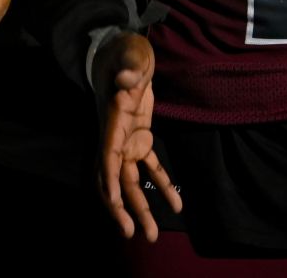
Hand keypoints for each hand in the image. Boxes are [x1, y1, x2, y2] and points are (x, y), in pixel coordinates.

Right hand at [91, 32, 180, 240]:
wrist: (126, 52)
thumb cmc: (128, 52)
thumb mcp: (131, 55)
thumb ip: (129, 69)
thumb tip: (125, 80)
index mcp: (113, 120)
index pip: (108, 154)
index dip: (109, 177)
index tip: (114, 201)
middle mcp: (116, 136)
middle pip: (115, 178)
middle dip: (121, 208)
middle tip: (133, 234)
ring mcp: (128, 140)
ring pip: (131, 181)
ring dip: (140, 207)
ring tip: (151, 235)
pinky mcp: (141, 138)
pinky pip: (151, 167)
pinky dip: (163, 185)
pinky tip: (178, 205)